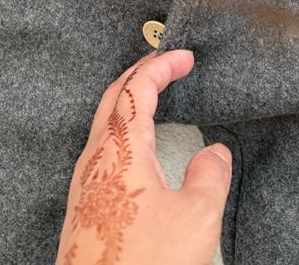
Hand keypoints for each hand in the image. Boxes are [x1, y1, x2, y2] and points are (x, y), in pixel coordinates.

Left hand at [55, 48, 231, 264]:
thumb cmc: (141, 264)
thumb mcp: (195, 219)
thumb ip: (209, 177)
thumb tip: (214, 151)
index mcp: (119, 148)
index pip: (136, 87)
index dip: (161, 65)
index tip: (185, 55)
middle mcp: (95, 158)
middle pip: (113, 97)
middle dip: (140, 74)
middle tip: (166, 64)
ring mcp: (85, 182)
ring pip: (104, 123)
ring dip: (129, 102)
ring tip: (155, 99)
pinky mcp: (84, 206)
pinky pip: (103, 149)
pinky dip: (123, 130)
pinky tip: (140, 150)